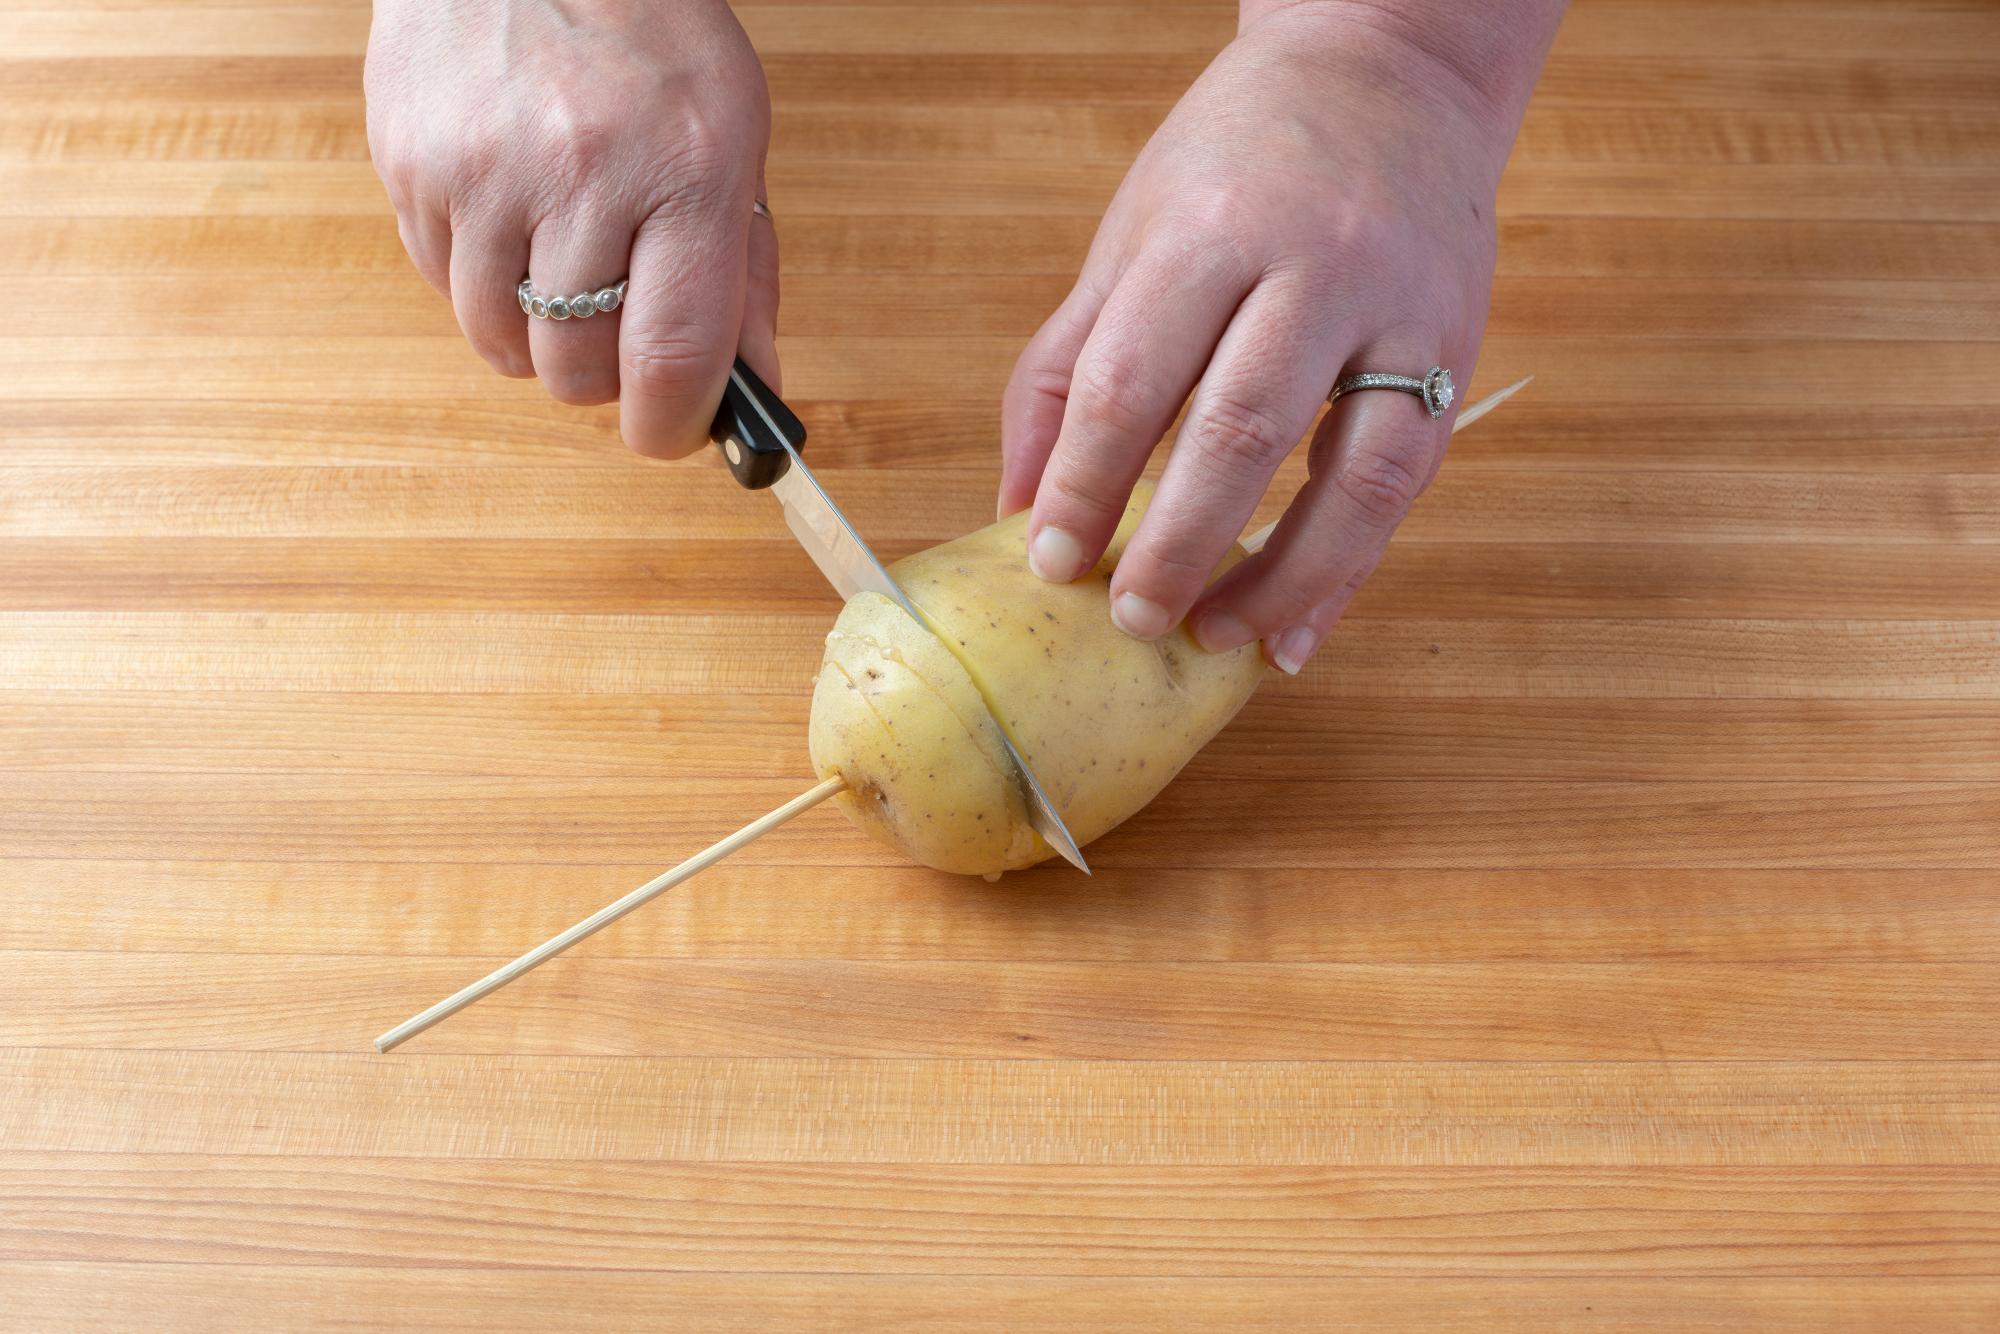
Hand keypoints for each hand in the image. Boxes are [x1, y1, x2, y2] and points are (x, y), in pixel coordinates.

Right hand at [365, 0, 777, 456]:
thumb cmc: (647, 33)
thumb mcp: (734, 137)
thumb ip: (746, 272)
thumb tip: (754, 387)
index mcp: (686, 170)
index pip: (671, 356)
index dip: (671, 425)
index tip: (673, 431)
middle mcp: (580, 173)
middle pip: (576, 369)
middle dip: (604, 378)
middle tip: (620, 332)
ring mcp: (481, 169)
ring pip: (501, 344)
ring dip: (537, 337)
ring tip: (564, 266)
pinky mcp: (409, 162)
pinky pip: (444, 287)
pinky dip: (482, 284)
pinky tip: (512, 219)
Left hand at [999, 1, 1551, 671]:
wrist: (1391, 68)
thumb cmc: (1238, 159)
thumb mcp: (1131, 234)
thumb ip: (1066, 367)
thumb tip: (1018, 505)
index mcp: (1209, 225)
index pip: (1131, 378)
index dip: (1085, 484)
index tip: (1051, 565)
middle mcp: (1314, 263)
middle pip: (1239, 429)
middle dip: (1178, 544)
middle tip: (1130, 620)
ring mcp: (1400, 308)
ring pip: (1351, 470)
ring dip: (1279, 576)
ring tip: (1215, 640)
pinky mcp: (1458, 346)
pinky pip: (1406, 479)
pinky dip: (1350, 569)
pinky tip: (1296, 631)